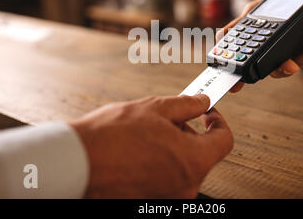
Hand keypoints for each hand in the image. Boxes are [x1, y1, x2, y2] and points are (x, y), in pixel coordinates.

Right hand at [70, 94, 233, 197]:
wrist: (78, 162)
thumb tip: (202, 102)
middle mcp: (185, 184)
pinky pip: (167, 177)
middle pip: (203, 153)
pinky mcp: (152, 199)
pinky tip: (141, 149)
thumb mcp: (156, 108)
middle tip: (170, 118)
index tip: (207, 113)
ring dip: (175, 146)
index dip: (218, 121)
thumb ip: (187, 105)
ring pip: (184, 165)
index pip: (224, 140)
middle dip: (191, 132)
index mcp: (194, 161)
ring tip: (149, 133)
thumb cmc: (112, 137)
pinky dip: (161, 161)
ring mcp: (169, 196)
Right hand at [216, 0, 302, 91]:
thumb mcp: (250, 14)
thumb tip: (221, 36)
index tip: (239, 86)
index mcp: (269, 53)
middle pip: (289, 68)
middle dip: (290, 68)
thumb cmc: (268, 8)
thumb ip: (237, 25)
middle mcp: (287, 55)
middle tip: (290, 63)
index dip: (249, 80)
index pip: (260, 69)